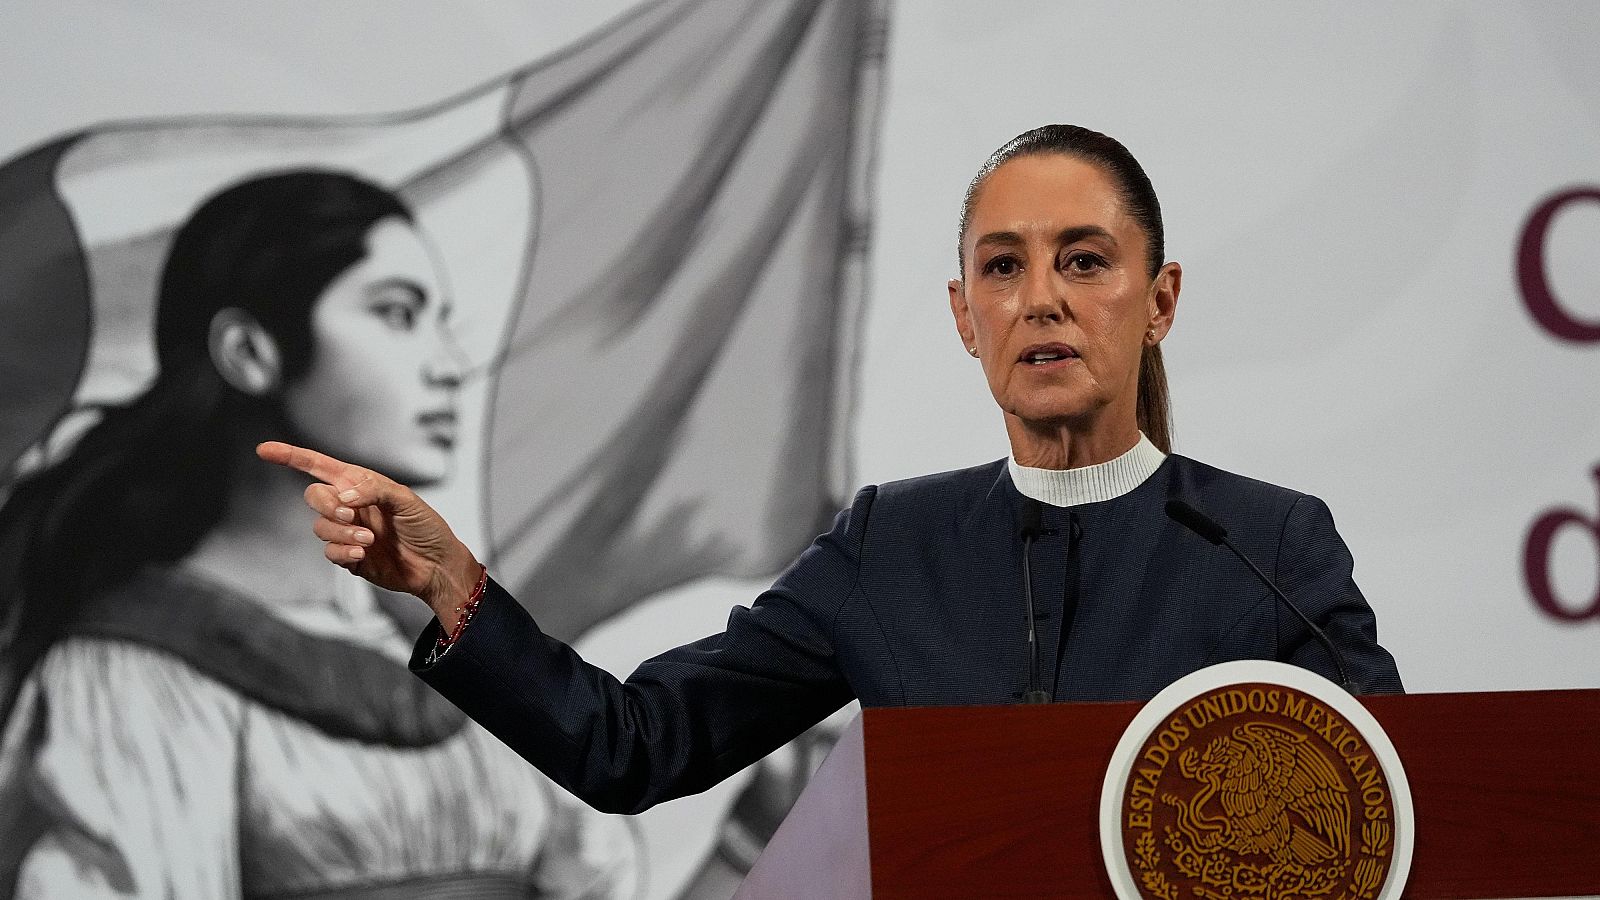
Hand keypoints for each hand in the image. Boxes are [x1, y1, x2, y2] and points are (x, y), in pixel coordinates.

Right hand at [256, 441, 481, 624]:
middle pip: (313, 496)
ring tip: (369, 538)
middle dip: (326, 504)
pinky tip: (362, 553)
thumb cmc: (427, 527)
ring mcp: (347, 532)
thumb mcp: (407, 499)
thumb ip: (373, 489)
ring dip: (341, 531)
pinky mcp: (349, 556)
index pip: (320, 466)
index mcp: (361, 485)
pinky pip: (329, 551)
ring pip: (320, 527)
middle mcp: (350, 506)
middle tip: (350, 513)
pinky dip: (342, 551)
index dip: (291, 456)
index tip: (264, 449)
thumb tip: (343, 496)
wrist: (437, 566)